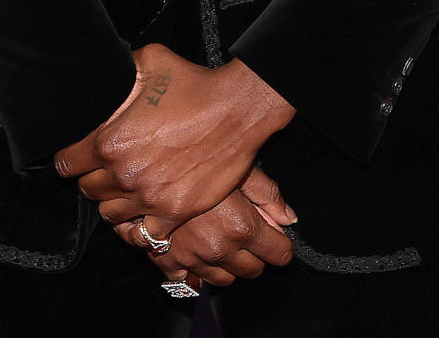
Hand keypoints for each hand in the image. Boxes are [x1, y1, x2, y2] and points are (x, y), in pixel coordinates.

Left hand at [54, 43, 294, 231]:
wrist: (238, 110)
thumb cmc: (195, 85)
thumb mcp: (149, 62)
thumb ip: (120, 75)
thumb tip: (104, 80)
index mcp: (111, 141)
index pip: (68, 163)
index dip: (71, 157)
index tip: (78, 154)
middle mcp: (126, 174)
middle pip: (88, 190)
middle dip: (93, 177)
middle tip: (107, 166)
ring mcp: (151, 198)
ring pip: (111, 214)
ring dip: (114, 201)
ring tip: (126, 187)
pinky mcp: (175, 212)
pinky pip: (143, 235)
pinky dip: (140, 225)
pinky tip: (144, 210)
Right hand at [115, 169, 294, 287]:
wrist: (148, 162)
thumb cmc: (198, 158)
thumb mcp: (240, 165)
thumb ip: (267, 195)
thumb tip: (289, 218)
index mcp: (242, 226)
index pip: (279, 254)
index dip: (280, 244)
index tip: (276, 236)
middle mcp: (219, 249)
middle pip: (253, 271)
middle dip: (255, 254)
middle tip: (247, 232)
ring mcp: (193, 259)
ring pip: (224, 280)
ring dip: (228, 264)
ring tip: (222, 238)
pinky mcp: (168, 262)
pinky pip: (191, 281)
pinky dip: (196, 269)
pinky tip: (196, 248)